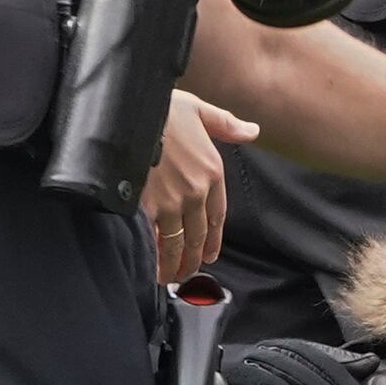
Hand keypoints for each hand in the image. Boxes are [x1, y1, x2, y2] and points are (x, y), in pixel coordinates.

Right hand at [144, 92, 249, 281]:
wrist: (133, 111)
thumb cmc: (162, 107)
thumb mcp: (200, 110)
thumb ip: (226, 124)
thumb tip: (252, 130)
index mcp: (212, 171)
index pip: (217, 215)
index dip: (214, 239)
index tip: (211, 254)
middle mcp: (196, 191)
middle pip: (198, 234)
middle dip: (193, 257)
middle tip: (188, 273)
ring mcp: (173, 201)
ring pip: (177, 242)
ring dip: (174, 263)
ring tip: (169, 277)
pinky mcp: (148, 206)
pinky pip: (153, 238)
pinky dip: (153, 255)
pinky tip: (150, 266)